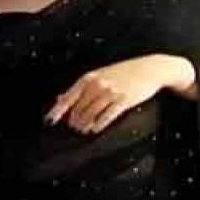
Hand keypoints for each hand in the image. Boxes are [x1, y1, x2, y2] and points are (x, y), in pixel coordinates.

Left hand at [44, 54, 194, 133]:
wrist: (149, 68)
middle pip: (79, 108)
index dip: (57, 110)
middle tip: (73, 128)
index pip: (68, 97)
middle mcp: (97, 84)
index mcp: (89, 78)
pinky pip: (107, 116)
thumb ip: (81, 87)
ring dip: (85, 124)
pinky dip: (99, 124)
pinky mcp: (123, 100)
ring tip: (83, 130)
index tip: (49, 121)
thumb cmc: (124, 72)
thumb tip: (60, 98)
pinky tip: (95, 129)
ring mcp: (111, 92)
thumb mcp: (100, 75)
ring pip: (91, 113)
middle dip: (74, 120)